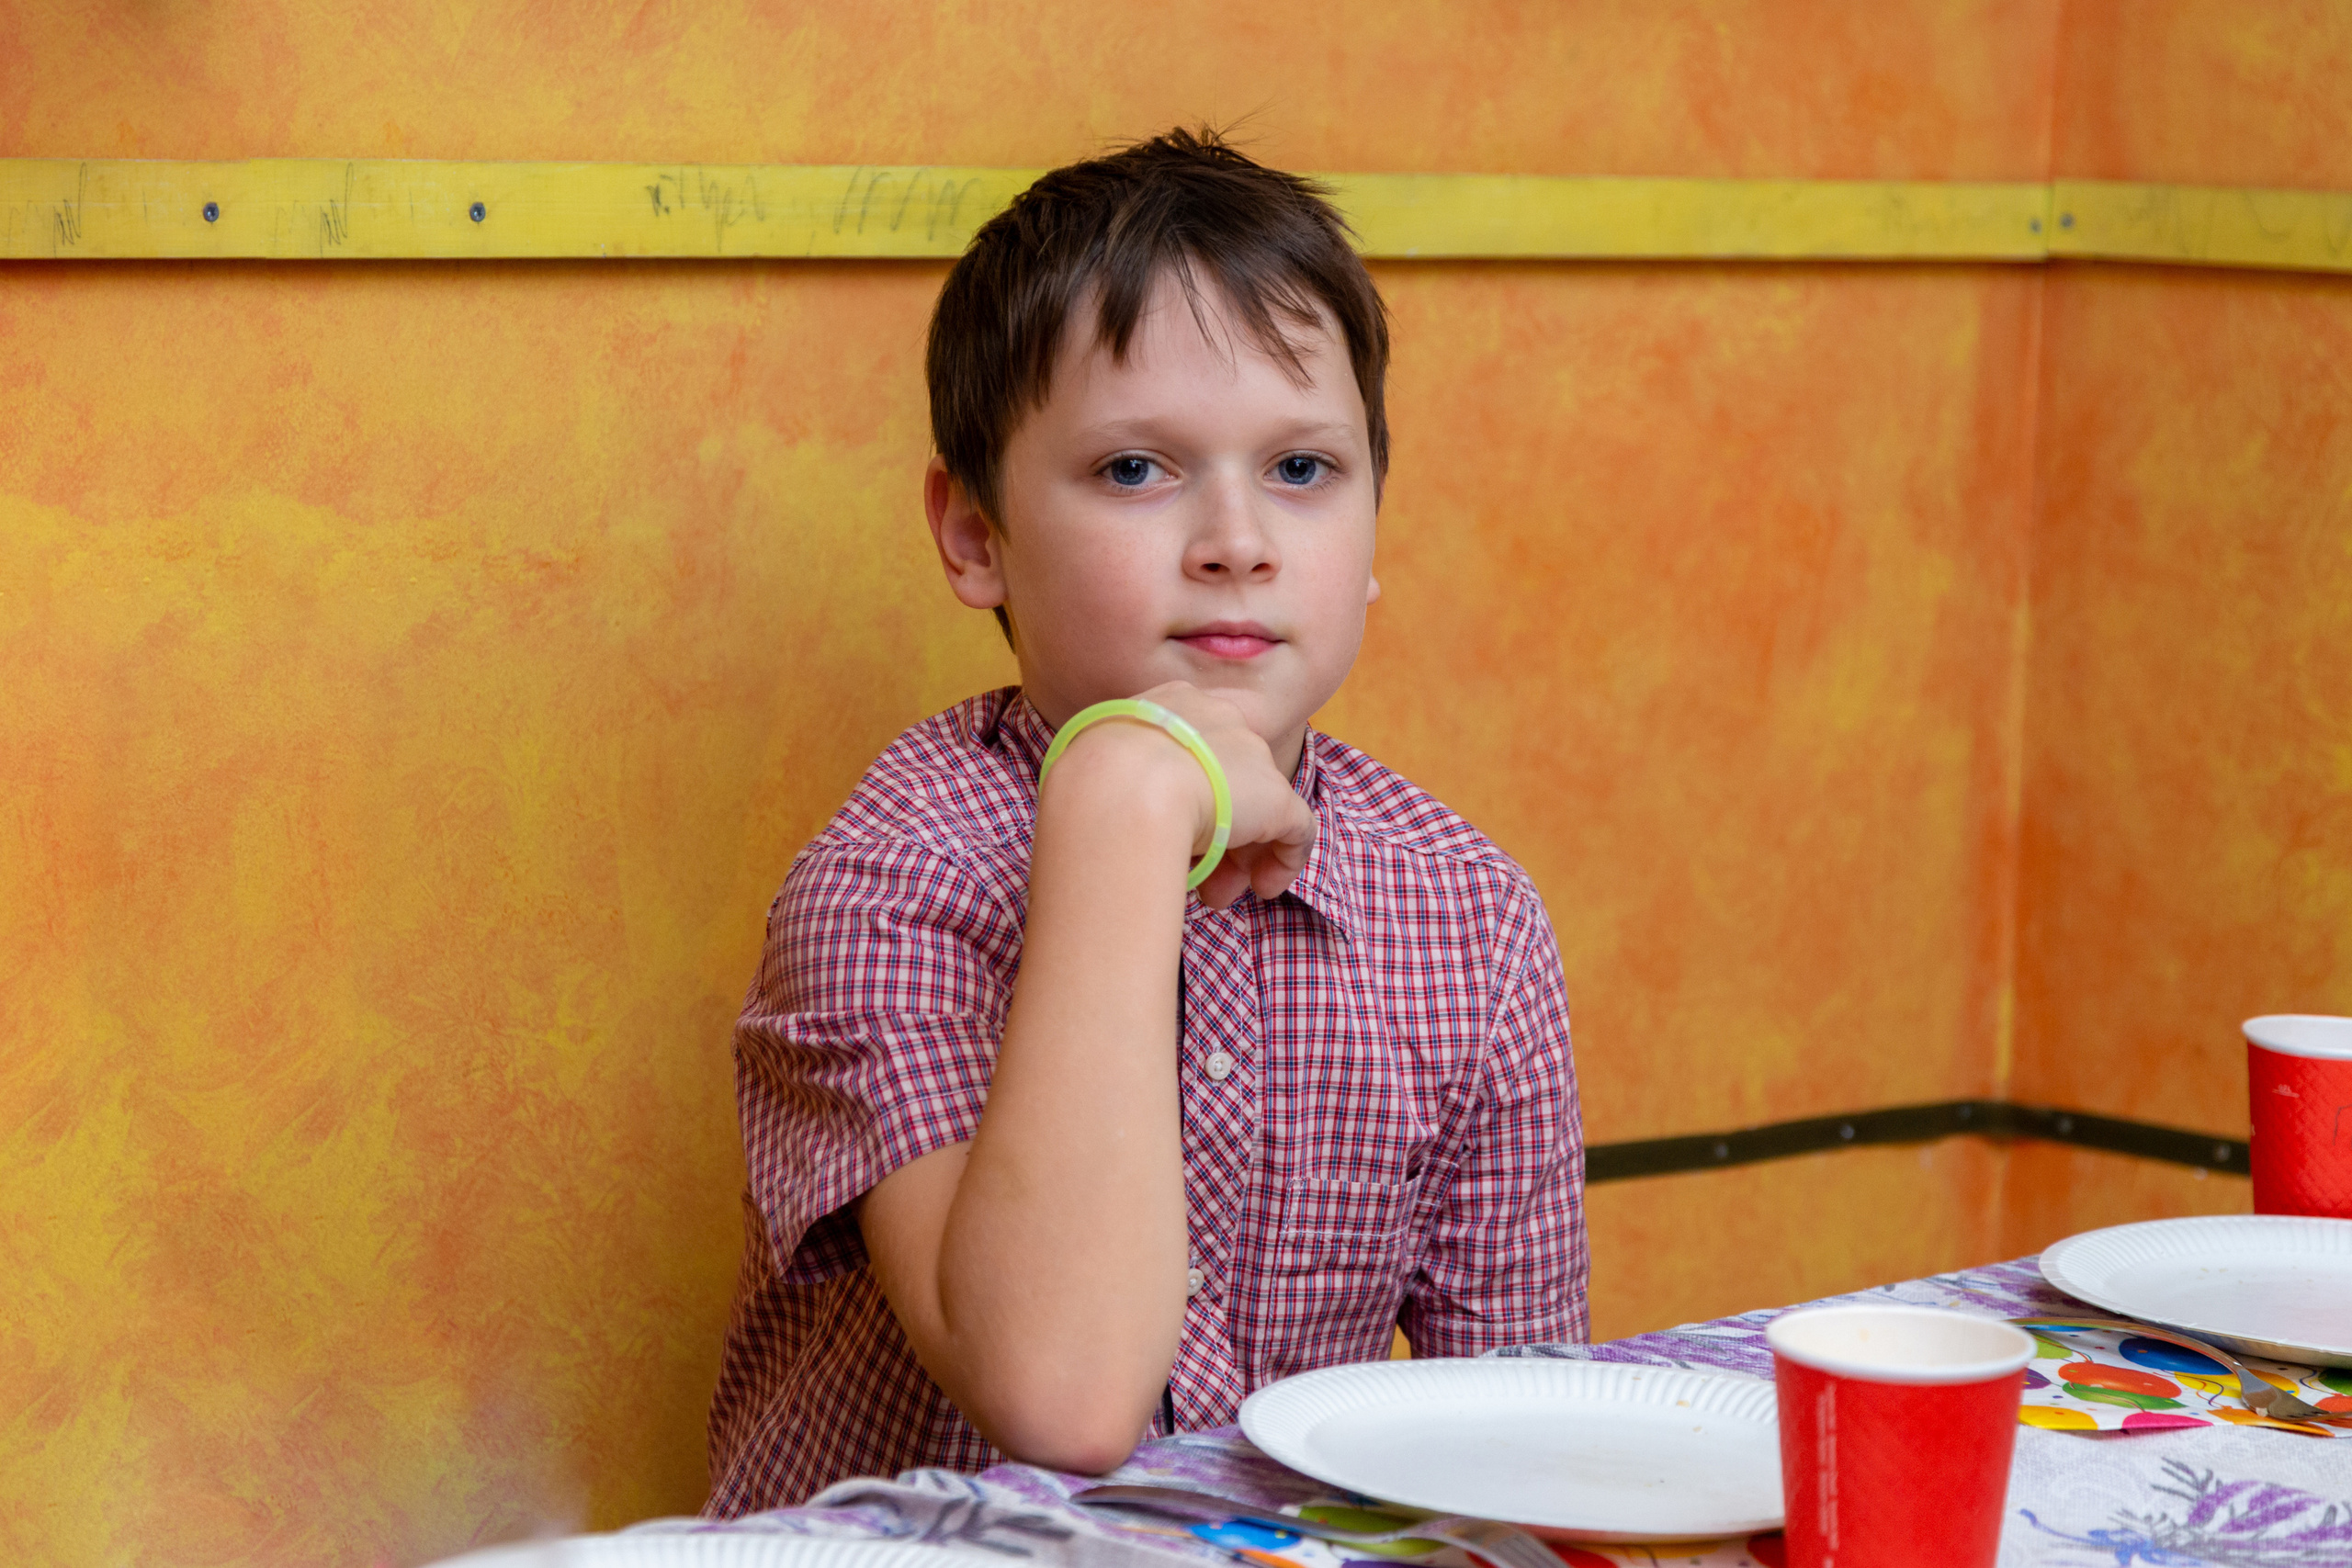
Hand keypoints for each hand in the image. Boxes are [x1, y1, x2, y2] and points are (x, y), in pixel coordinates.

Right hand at [1050, 682, 1316, 911]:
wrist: (1121, 786)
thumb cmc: (1092, 778)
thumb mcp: (1095, 766)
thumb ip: (1118, 778)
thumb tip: (1112, 814)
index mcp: (1174, 704)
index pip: (1195, 749)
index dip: (1187, 795)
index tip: (1167, 830)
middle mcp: (1221, 720)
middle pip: (1229, 778)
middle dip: (1215, 833)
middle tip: (1196, 874)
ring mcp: (1251, 758)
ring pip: (1259, 807)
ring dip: (1240, 856)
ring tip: (1218, 896)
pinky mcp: (1277, 797)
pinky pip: (1295, 830)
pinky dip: (1284, 861)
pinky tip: (1264, 887)